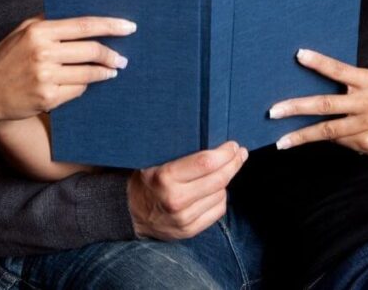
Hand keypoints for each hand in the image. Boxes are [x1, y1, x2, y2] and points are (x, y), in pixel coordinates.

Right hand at [0, 15, 134, 128]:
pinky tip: (88, 82)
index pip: (84, 25)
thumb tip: (82, 15)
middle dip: (112, 54)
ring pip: (89, 73)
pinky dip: (86, 85)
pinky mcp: (48, 98)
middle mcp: (43, 53)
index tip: (129, 27)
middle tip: (122, 58)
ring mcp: (46, 77)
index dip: (110, 25)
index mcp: (39, 32)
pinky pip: (78, 89)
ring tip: (112, 70)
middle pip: (91, 50)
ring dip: (105, 72)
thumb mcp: (22, 31)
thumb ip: (49, 21)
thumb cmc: (6, 58)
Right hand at [128, 141, 247, 239]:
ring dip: (226, 181)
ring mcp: (183, 219)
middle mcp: (176, 200)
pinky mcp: (188, 231)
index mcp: (165, 177)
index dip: (225, 153)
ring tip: (224, 170)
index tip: (233, 145)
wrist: (127, 211)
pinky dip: (220, 197)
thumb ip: (180, 150)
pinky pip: (217, 211)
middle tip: (240, 153)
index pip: (206, 163)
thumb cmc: (144, 179)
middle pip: (218, 179)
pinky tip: (216, 189)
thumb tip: (212, 137)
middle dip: (234, 163)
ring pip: (221, 194)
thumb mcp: (154, 159)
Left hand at [270, 49, 367, 155]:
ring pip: (328, 129)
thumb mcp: (367, 83)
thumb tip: (305, 78)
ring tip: (281, 141)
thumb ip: (345, 81)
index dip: (320, 62)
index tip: (298, 55)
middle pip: (327, 104)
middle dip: (297, 107)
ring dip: (301, 135)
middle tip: (273, 111)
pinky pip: (338, 141)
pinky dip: (323, 140)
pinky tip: (312, 141)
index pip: (340, 70)